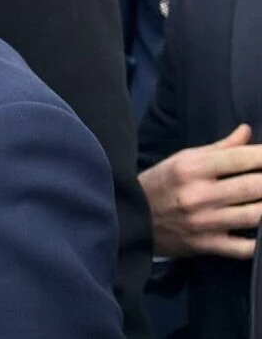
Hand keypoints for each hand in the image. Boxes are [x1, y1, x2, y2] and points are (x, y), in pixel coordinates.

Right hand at [140, 124, 261, 258]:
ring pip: (256, 215)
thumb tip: (247, 132)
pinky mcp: (207, 245)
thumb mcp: (182, 160)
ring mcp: (205, 223)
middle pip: (255, 186)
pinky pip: (245, 248)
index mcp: (191, 168)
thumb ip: (219, 148)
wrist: (132, 219)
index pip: (240, 158)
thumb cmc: (161, 184)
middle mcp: (198, 195)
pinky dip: (260, 242)